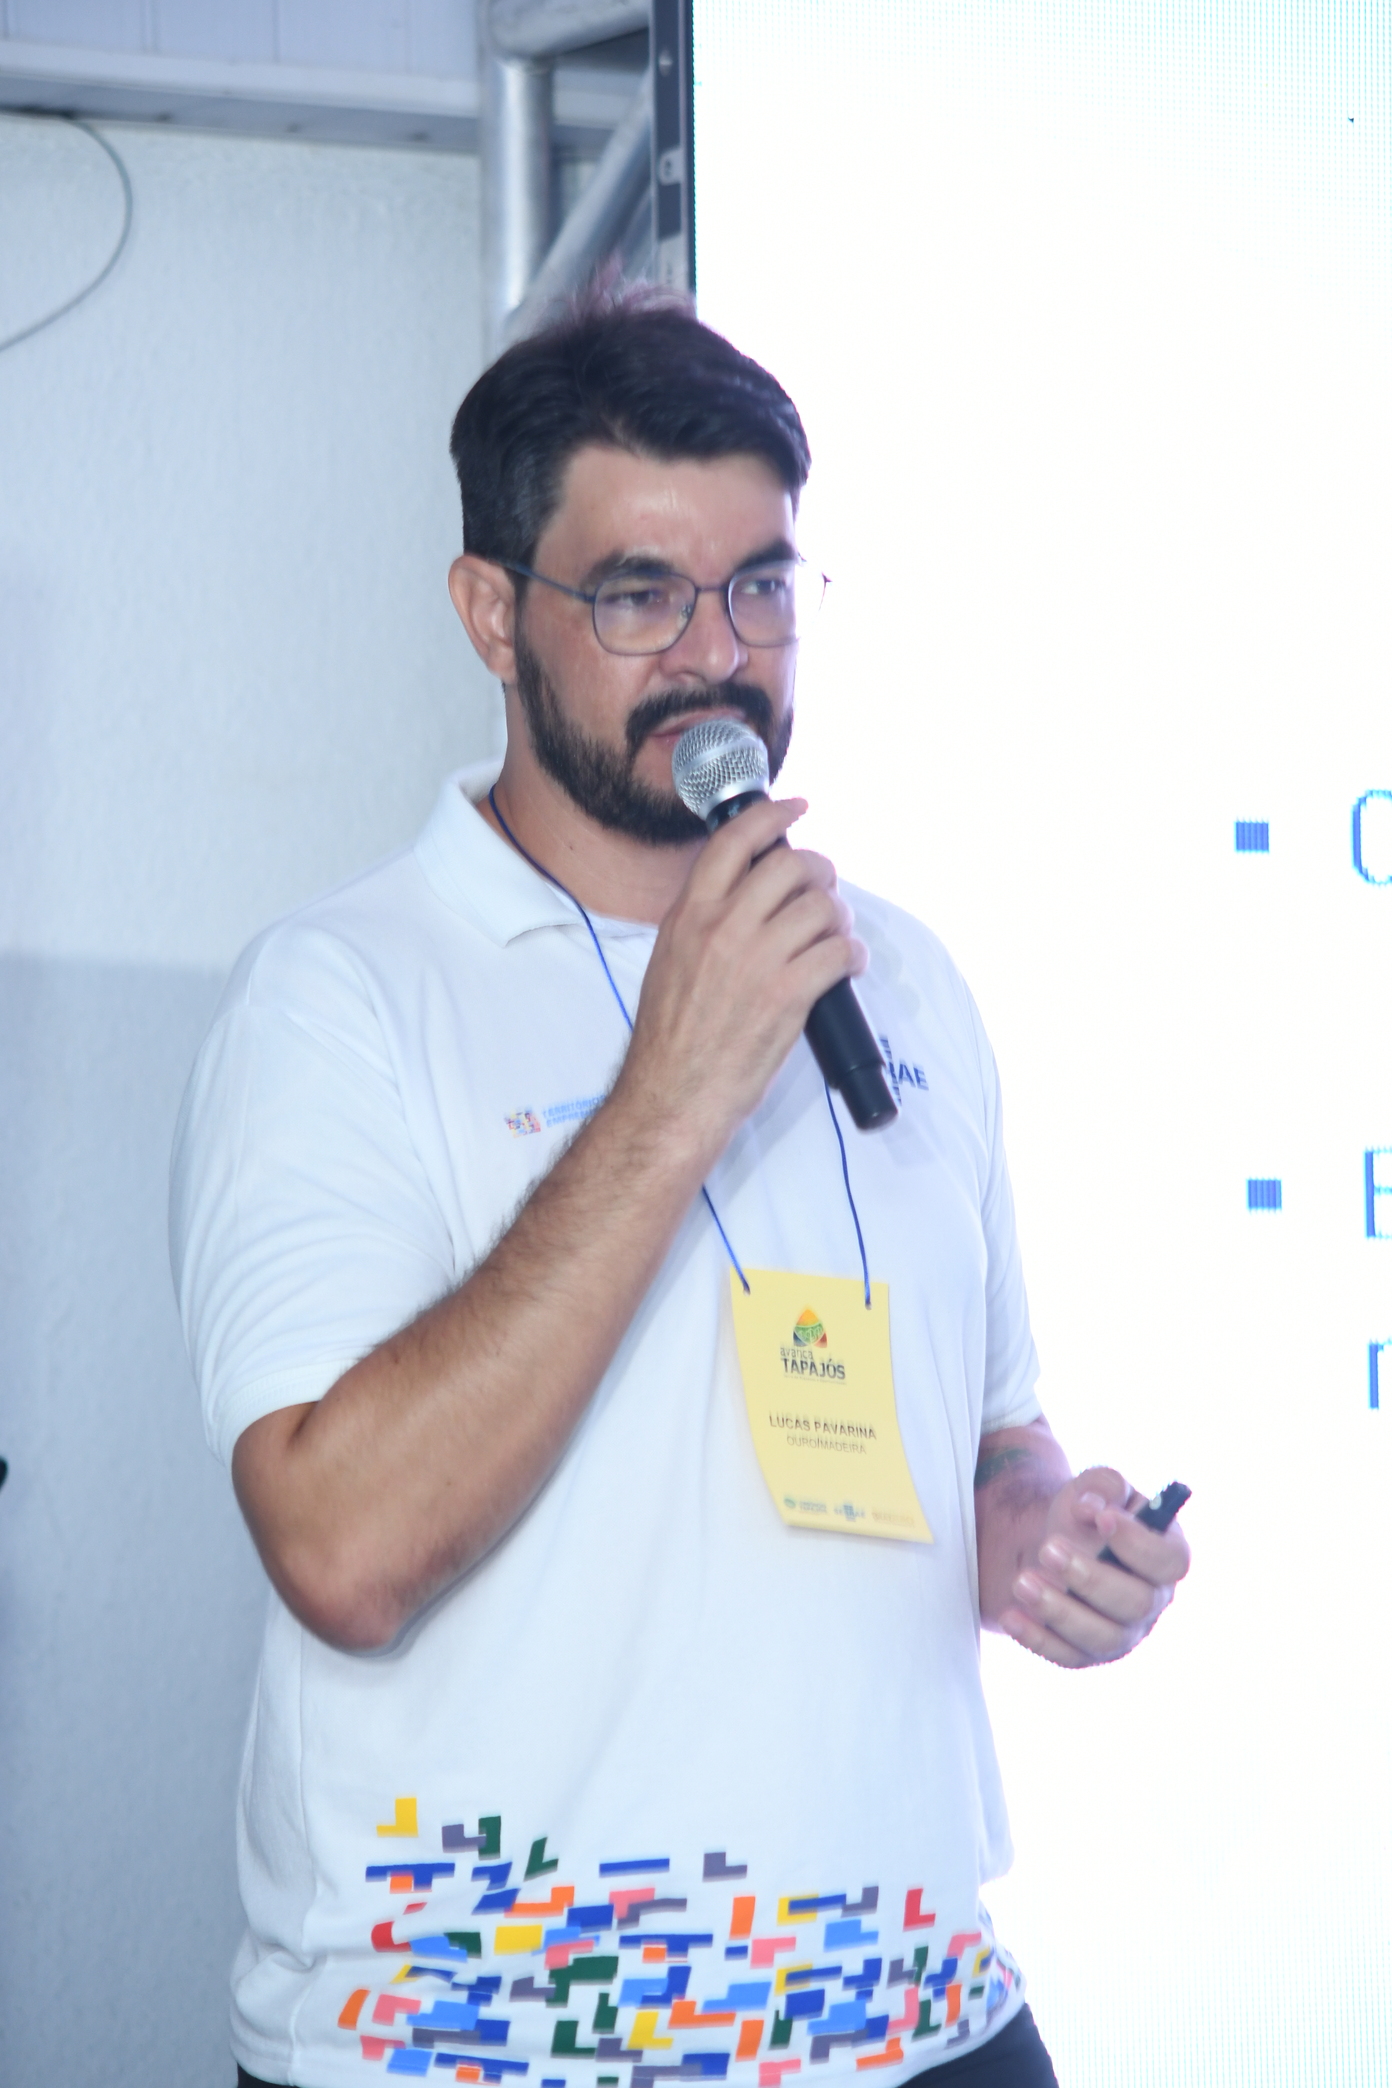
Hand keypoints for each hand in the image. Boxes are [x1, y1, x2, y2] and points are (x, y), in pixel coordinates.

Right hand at [614, 795, 865, 1158]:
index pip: (735, 841)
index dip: (772, 816)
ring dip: (839, 918)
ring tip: (835, 937)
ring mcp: (757, 959)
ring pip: (822, 908)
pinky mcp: (787, 995)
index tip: (796, 806)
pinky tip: (846, 965)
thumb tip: (743, 891)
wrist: (673, 1094)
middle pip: (791, 866)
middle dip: (820, 873)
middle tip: (825, 890)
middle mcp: (722, 928)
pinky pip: (839, 953)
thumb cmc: (671, 1038)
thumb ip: (703, 920)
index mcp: (689, 915)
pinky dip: (851, 955)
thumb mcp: (670, 960)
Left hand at [1000, 1466, 1189, 1668]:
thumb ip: (1103, 1487)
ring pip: (1102, 1636)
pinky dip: (1037, 1638)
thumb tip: (1090, 1509)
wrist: (1054, 1544)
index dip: (1139, 1543)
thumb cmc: (1087, 1515)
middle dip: (1090, 1577)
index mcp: (1166, 1557)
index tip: (1103, 1518)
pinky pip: (1067, 1656)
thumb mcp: (1096, 1488)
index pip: (1170, 1561)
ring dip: (1060, 1611)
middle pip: (1135, 1603)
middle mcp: (1151, 1601)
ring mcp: (1122, 1633)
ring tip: (1022, 1581)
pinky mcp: (1087, 1653)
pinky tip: (1011, 1616)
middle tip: (1048, 1549)